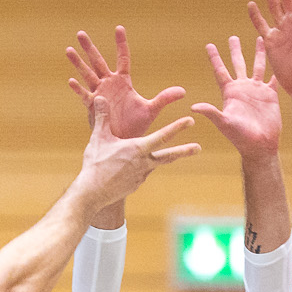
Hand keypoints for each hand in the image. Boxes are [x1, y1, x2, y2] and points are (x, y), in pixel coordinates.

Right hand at [66, 26, 184, 139]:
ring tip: (68, 49)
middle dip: (90, 48)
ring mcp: (99, 94)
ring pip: (87, 75)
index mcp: (123, 81)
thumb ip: (165, 98)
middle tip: (80, 33)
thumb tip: (183, 91)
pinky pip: (85, 96)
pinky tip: (71, 81)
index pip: (122, 58)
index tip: (119, 28)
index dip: (121, 43)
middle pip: (98, 62)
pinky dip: (78, 89)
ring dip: (78, 63)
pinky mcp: (93, 107)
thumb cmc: (137, 125)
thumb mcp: (151, 109)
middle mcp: (108, 84)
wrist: (125, 141)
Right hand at [77, 98, 199, 207]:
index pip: (162, 136)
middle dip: (184, 151)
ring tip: (175, 155)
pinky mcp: (136, 185)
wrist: (92, 193)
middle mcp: (144, 163)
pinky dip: (142, 168)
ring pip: (156, 164)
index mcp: (138, 149)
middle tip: (199, 148)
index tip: (190, 121)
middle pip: (168, 155)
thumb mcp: (99, 138)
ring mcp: (141, 176)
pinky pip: (142, 173)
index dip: (177, 127)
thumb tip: (100, 98)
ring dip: (165, 158)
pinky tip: (134, 167)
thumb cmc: (95, 164)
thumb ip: (102, 118)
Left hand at [191, 36, 280, 159]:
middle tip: (232, 37)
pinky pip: (274, 78)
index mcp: (230, 92)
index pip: (220, 71)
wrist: (259, 146)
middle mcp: (243, 88)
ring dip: (258, 53)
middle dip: (235, 50)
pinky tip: (281, 59)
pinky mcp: (270, 95)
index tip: (209, 45)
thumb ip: (211, 113)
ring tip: (260, 39)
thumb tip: (193, 107)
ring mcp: (257, 91)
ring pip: (257, 66)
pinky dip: (277, 69)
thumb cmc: (240, 137)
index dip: (215, 58)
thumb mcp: (224, 123)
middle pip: (238, 64)